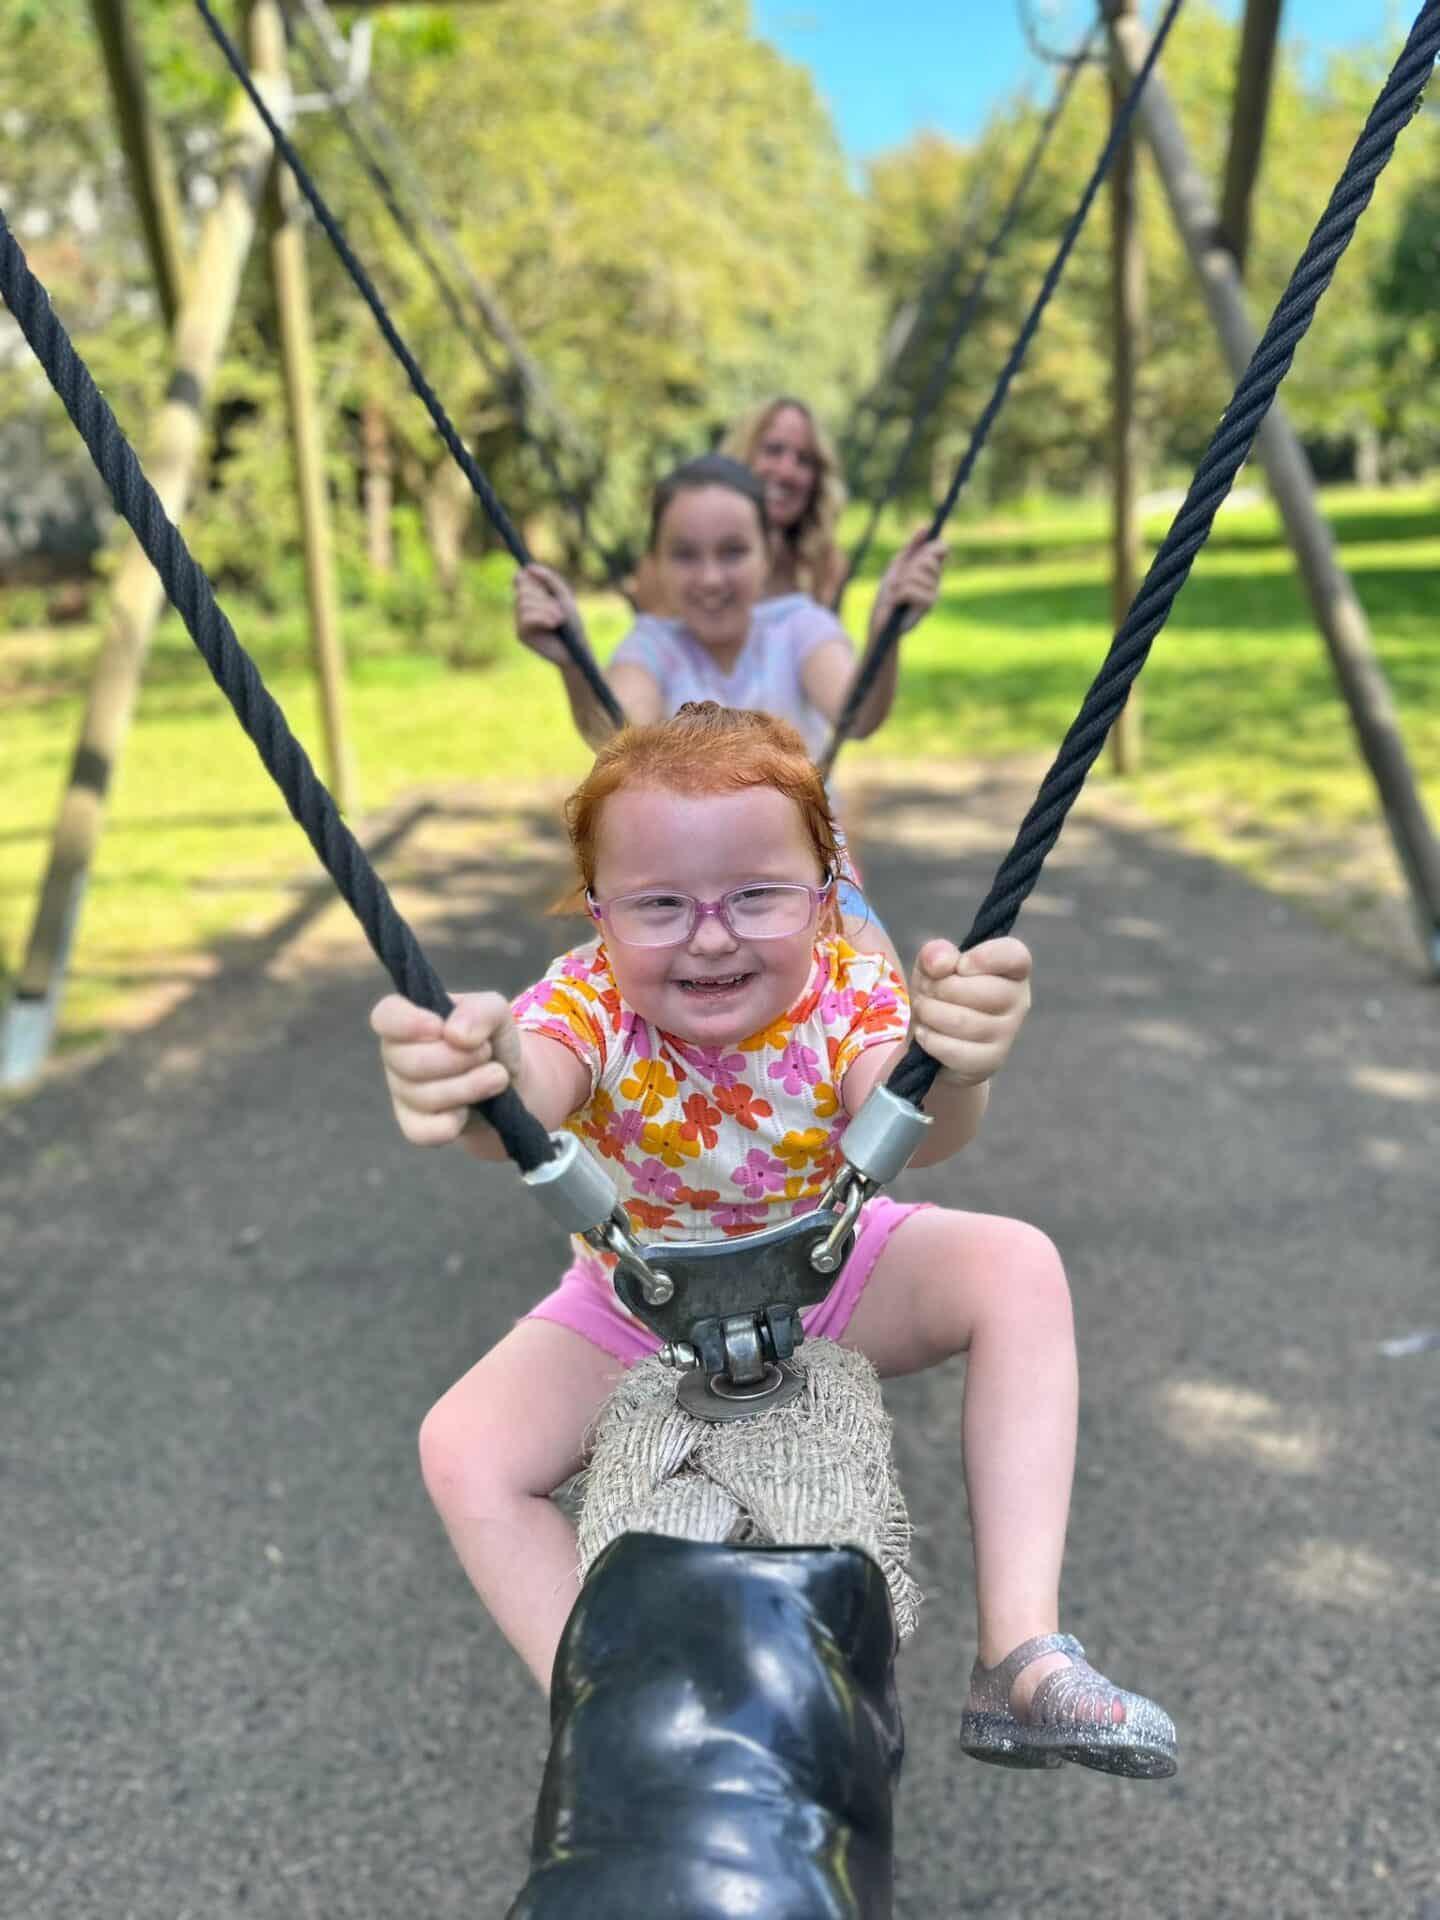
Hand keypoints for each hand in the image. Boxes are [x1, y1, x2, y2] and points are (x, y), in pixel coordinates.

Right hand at [370, 990, 524, 1145]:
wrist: (510, 1083)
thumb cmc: (491, 1040)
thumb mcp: (496, 1012)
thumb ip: (480, 1011)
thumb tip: (456, 1035)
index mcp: (407, 1020)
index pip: (385, 1016)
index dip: (407, 1023)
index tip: (439, 1028)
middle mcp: (396, 1056)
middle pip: (410, 1062)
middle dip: (458, 1059)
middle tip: (486, 1053)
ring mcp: (402, 1093)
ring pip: (424, 1097)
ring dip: (470, 1086)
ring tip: (495, 1076)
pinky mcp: (415, 1126)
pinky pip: (424, 1132)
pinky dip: (455, 1122)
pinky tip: (471, 1109)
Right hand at [513, 562, 583, 664]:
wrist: (576, 649)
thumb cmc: (572, 625)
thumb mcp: (563, 597)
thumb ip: (549, 580)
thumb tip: (527, 567)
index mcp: (533, 598)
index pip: (520, 579)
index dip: (527, 578)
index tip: (540, 583)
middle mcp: (522, 608)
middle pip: (523, 590)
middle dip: (544, 597)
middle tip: (559, 610)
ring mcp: (520, 622)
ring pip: (524, 603)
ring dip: (547, 609)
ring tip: (560, 620)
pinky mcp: (521, 634)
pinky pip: (526, 618)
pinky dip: (543, 618)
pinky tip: (554, 625)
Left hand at [870, 525, 948, 639]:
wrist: (881, 619)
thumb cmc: (889, 593)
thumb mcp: (898, 565)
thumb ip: (912, 548)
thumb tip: (926, 526)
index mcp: (930, 570)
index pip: (941, 548)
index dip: (932, 546)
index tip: (919, 550)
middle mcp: (936, 581)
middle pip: (926, 559)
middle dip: (907, 568)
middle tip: (899, 582)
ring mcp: (934, 593)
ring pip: (915, 574)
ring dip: (898, 584)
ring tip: (896, 594)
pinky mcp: (928, 605)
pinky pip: (910, 588)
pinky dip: (897, 595)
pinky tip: (897, 604)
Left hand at [907, 937, 1031, 1085]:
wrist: (937, 1041)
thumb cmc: (942, 995)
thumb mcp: (933, 966)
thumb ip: (936, 954)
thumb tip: (941, 963)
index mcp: (1012, 969)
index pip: (1014, 956)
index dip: (983, 958)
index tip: (960, 966)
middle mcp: (1019, 1000)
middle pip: (979, 990)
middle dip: (940, 988)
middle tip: (928, 991)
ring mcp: (1008, 1033)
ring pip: (962, 1021)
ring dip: (930, 1013)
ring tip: (924, 1010)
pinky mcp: (991, 1060)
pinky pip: (954, 1049)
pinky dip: (930, 1039)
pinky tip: (925, 1034)